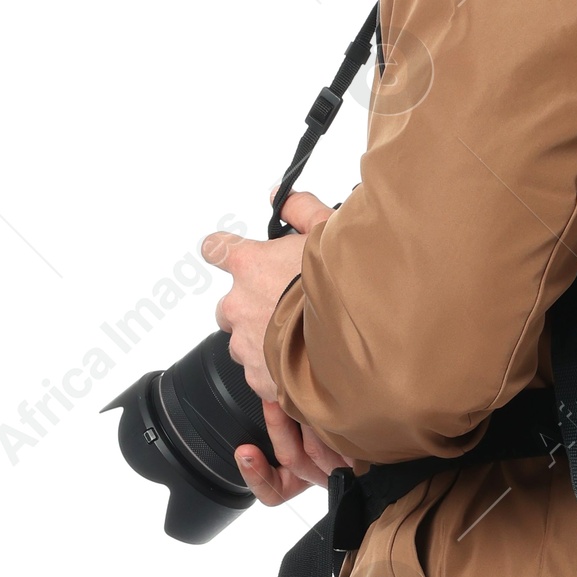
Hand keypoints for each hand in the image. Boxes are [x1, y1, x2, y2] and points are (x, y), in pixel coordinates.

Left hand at [202, 192, 349, 506]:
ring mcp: (247, 346)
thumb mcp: (329, 232)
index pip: (215, 249)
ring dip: (265, 342)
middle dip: (251, 308)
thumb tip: (283, 196)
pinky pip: (261, 376)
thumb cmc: (344, 288)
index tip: (230, 254)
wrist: (360, 343)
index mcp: (249, 265)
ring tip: (303, 341)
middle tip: (285, 308)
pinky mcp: (260, 380)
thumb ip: (301, 209)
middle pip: (228, 307)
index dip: (224, 251)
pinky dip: (279, 373)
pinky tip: (305, 367)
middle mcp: (240, 305)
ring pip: (244, 344)